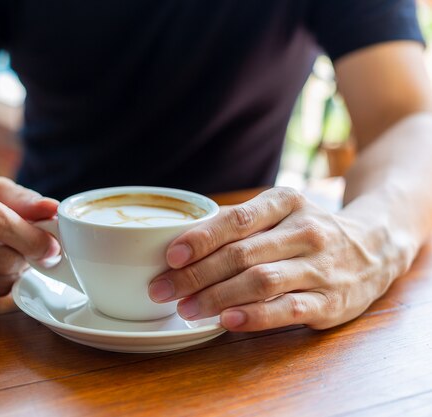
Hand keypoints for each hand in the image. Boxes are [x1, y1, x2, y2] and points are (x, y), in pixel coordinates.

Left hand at [148, 187, 398, 331]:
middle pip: (242, 254)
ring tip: (186, 309)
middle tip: (163, 289)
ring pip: (261, 282)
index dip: (201, 239)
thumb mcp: (280, 211)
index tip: (171, 256)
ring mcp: (319, 267)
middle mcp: (305, 231)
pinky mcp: (329, 301)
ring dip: (217, 297)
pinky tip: (226, 321)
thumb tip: (180, 240)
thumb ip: (238, 222)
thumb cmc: (307, 230)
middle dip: (196, 274)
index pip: (237, 219)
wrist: (374, 247)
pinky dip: (254, 317)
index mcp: (286, 202)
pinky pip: (287, 309)